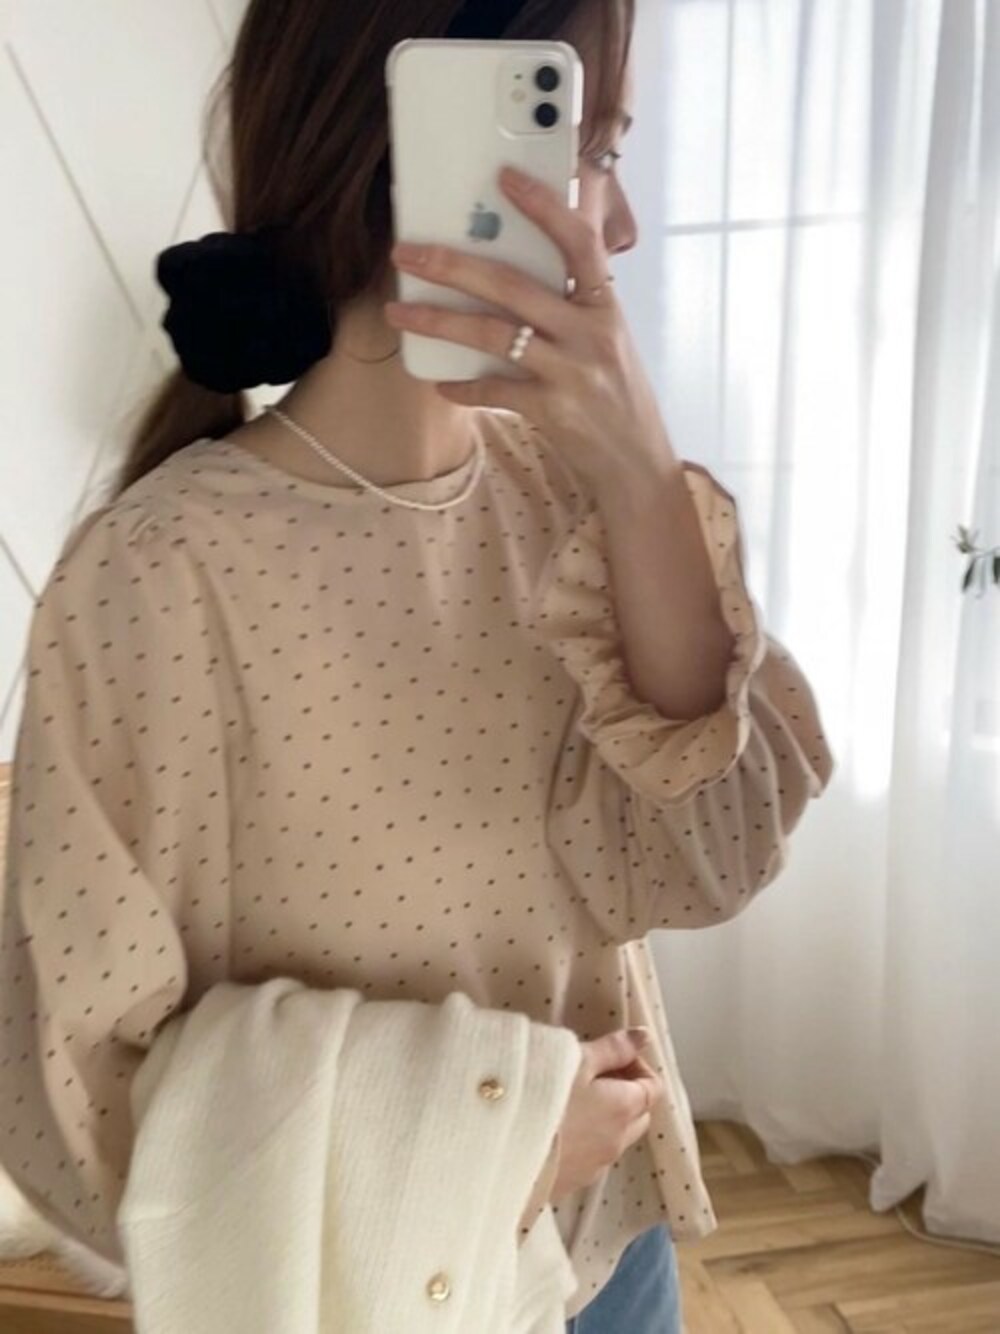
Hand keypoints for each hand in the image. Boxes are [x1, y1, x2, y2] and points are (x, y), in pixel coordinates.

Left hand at [384, 164, 672, 494]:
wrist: (635, 460)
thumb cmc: (615, 392)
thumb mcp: (606, 337)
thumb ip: (572, 301)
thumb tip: (517, 263)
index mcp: (604, 305)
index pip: (579, 243)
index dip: (544, 207)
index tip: (505, 178)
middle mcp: (590, 333)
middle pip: (513, 286)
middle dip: (453, 266)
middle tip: (407, 253)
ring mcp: (571, 372)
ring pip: (493, 334)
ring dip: (439, 321)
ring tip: (397, 312)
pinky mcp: (552, 410)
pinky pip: (494, 390)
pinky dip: (462, 385)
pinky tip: (439, 380)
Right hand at [550, 1027, 664, 1203]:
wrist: (498, 1149)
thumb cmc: (539, 1095)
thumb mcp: (575, 1059)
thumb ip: (613, 1048)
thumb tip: (644, 1037)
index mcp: (624, 1109)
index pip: (653, 1087)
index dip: (636, 1066)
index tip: (610, 1056)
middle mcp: (617, 1143)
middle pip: (638, 1115)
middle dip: (625, 1092)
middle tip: (592, 1074)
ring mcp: (595, 1167)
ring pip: (614, 1138)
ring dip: (604, 1118)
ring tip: (568, 1099)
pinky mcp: (571, 1183)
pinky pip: (591, 1156)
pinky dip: (584, 1139)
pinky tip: (555, 1127)